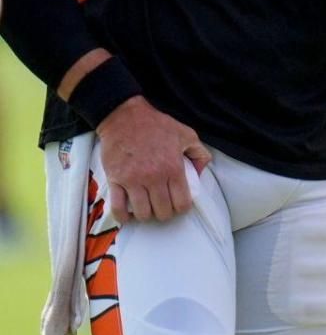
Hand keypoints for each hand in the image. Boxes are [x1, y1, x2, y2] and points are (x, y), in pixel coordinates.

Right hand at [96, 97, 212, 222]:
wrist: (125, 117)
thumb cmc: (157, 125)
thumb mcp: (187, 134)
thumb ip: (200, 154)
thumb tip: (200, 173)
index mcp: (174, 168)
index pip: (182, 203)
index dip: (182, 208)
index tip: (180, 205)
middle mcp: (154, 177)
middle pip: (163, 211)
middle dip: (166, 213)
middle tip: (164, 207)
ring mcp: (133, 180)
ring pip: (143, 213)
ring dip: (147, 215)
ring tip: (148, 208)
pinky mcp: (115, 180)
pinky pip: (118, 207)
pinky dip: (123, 217)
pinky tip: (128, 215)